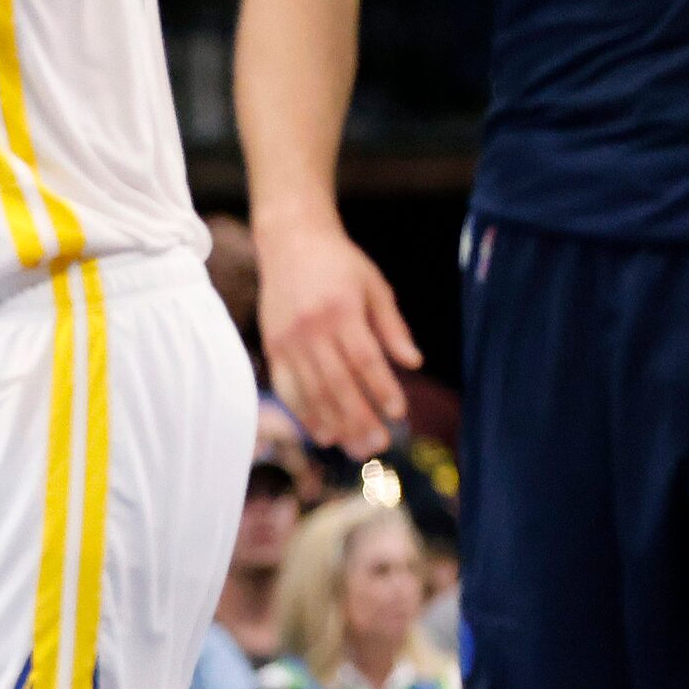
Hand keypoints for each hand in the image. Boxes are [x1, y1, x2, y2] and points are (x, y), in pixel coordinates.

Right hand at [255, 217, 418, 455]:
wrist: (289, 240)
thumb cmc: (339, 262)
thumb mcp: (374, 285)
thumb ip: (393, 325)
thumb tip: (414, 362)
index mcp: (341, 309)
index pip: (364, 358)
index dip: (382, 388)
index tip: (399, 414)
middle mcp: (311, 327)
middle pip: (336, 382)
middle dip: (358, 417)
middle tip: (378, 444)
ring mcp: (288, 339)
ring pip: (311, 390)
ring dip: (333, 423)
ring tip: (354, 448)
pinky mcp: (273, 345)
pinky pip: (287, 387)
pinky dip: (304, 412)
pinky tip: (322, 432)